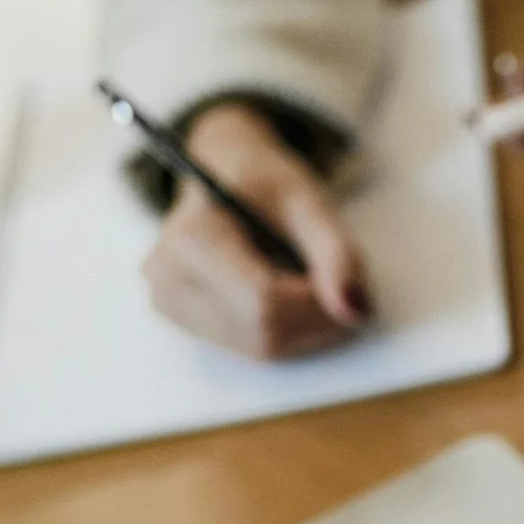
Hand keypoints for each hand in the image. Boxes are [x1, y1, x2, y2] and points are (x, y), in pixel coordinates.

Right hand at [140, 102, 369, 358]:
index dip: (319, 306)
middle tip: (333, 282)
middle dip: (315, 318)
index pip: (265, 304)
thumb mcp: (310, 202)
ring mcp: (169, 305)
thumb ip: (338, 253)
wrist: (226, 175)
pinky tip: (284, 294)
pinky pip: (251, 348)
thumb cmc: (267, 184)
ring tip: (305, 280)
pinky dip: (284, 329)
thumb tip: (357, 312)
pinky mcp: (183, 322)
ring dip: (303, 326)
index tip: (348, 284)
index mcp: (191, 237)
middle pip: (263, 333)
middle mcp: (167, 279)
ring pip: (261, 348)